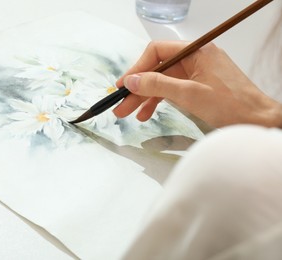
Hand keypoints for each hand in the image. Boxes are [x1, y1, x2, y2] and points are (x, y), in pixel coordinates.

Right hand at [113, 41, 281, 127]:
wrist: (257, 121)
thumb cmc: (230, 104)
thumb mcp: (189, 93)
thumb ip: (157, 84)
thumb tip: (131, 80)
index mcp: (195, 51)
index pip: (157, 52)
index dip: (137, 68)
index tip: (123, 85)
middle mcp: (194, 59)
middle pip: (157, 69)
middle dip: (138, 87)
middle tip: (120, 104)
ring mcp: (195, 74)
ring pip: (162, 82)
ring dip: (145, 97)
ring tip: (129, 114)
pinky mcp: (196, 88)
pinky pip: (171, 91)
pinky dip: (158, 102)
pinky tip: (146, 114)